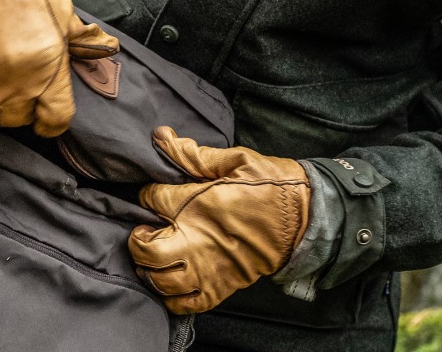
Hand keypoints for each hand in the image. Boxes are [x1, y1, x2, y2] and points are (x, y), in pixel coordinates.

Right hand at [0, 0, 119, 136]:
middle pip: (17, 121)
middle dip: (19, 108)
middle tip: (16, 86)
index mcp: (51, 67)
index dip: (51, 122)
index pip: (56, 119)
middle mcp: (18, 82)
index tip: (45, 118)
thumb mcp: (64, 13)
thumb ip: (85, 40)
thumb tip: (109, 49)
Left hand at [128, 127, 310, 313]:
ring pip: (159, 280)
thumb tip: (161, 136)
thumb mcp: (235, 160)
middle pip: (146, 249)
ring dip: (149, 267)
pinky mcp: (220, 287)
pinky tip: (173, 277)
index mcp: (201, 203)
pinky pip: (183, 304)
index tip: (153, 192)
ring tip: (156, 252)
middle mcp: (199, 240)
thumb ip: (194, 153)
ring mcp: (208, 268)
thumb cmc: (270, 184)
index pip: (153, 200)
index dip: (147, 194)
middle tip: (145, 227)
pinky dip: (170, 296)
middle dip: (138, 238)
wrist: (303, 218)